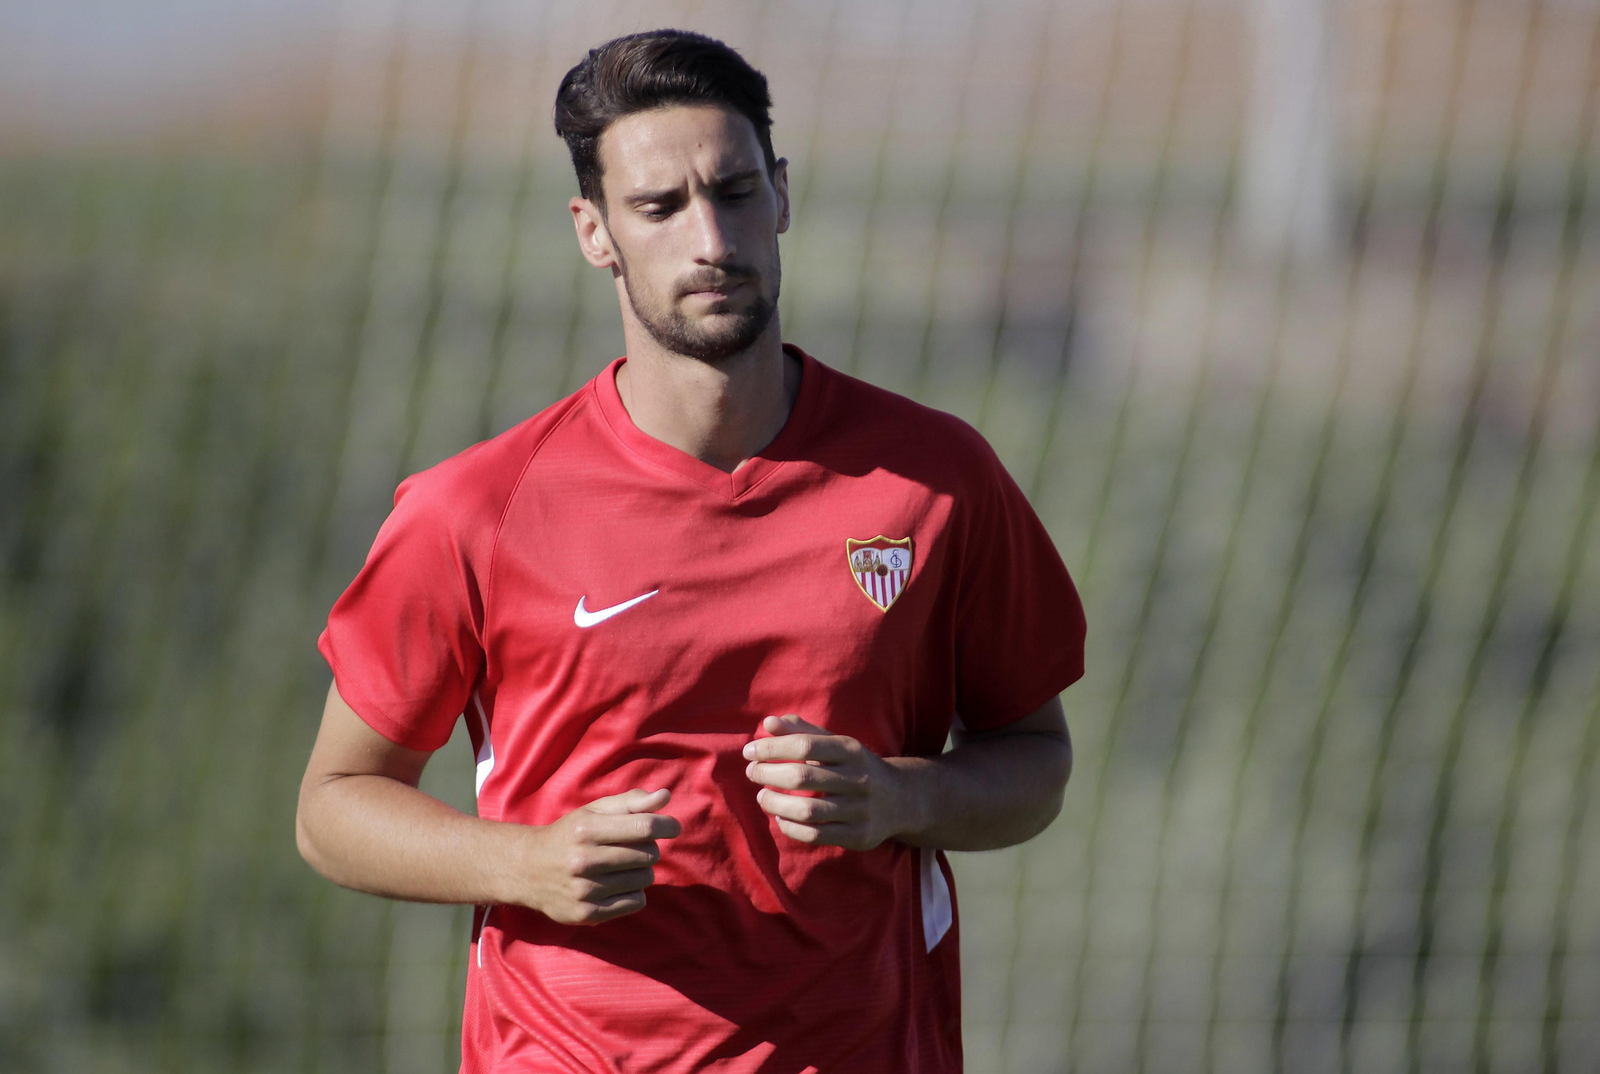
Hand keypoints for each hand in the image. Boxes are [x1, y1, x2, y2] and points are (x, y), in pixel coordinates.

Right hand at [507, 788, 680, 924]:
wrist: (527, 870)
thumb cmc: (569, 835)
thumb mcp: (594, 811)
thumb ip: (631, 802)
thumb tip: (665, 796)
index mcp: (586, 829)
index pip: (644, 827)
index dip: (666, 826)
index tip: (673, 827)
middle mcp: (583, 860)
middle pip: (648, 854)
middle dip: (649, 849)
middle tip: (633, 848)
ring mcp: (584, 890)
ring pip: (645, 879)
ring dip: (642, 871)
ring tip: (623, 866)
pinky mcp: (587, 914)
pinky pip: (636, 902)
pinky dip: (634, 892)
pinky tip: (617, 884)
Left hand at [742, 715, 908, 850]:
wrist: (901, 800)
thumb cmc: (857, 767)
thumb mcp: (837, 745)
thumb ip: (803, 732)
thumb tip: (768, 722)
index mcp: (851, 750)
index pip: (805, 744)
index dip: (772, 747)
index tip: (750, 751)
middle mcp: (858, 778)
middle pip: (803, 776)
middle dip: (768, 773)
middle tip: (752, 772)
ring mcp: (859, 810)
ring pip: (807, 810)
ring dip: (775, 803)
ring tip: (762, 797)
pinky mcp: (857, 836)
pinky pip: (816, 835)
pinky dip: (791, 828)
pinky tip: (781, 818)